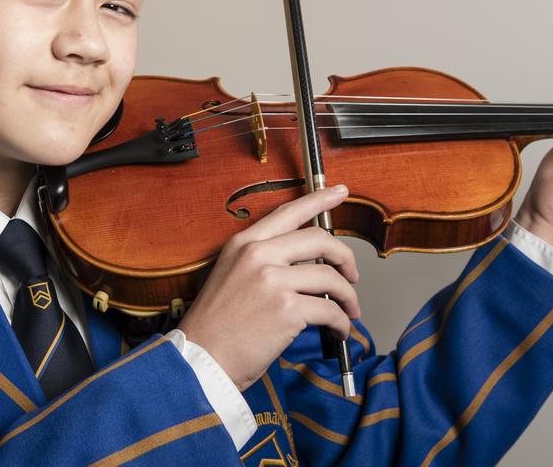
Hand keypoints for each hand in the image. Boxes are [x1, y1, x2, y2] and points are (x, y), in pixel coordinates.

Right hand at [178, 185, 359, 390]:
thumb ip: (262, 261)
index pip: (289, 211)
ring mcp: (274, 280)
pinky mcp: (287, 309)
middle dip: (345, 256)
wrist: (200, 360)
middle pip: (320, 240)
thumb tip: (305, 263)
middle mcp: (259, 254)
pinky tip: (340, 330)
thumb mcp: (230, 275)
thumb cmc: (216, 325)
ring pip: (330, 276)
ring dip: (348, 296)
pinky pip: (330, 310)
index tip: (340, 192)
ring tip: (349, 310)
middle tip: (352, 274)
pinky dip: (342, 322)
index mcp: (244, 243)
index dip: (320, 199)